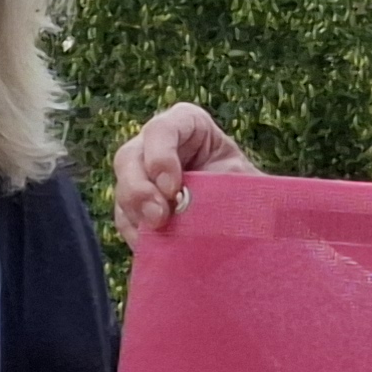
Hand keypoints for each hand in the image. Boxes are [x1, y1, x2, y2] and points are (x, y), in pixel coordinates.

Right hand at [107, 99, 252, 246]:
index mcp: (188, 124)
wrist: (246, 216)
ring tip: (158, 234)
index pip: (162, 129)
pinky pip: (124, 218)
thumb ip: (226, 185)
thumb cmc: (249, 188)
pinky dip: (136, 233)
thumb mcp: (244, 180)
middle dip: (140, 190)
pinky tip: (152, 246)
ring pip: (122, 188)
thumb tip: (207, 203)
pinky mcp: (136, 205)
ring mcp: (142, 174)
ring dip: (136, 214)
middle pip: (129, 158)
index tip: (173, 189)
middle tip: (159, 218)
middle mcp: (157, 144)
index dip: (161, 156)